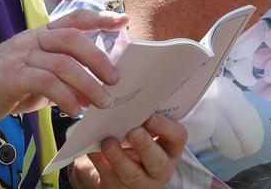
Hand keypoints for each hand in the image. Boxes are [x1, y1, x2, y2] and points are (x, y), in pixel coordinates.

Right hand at [0, 9, 127, 123]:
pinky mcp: (12, 76)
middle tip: (115, 80)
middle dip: (98, 58)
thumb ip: (63, 79)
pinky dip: (65, 97)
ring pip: (62, 63)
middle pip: (72, 39)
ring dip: (87, 83)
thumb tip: (94, 93)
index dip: (100, 18)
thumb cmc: (5, 84)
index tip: (123, 21)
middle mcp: (33, 39)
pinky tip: (74, 111)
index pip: (74, 19)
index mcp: (41, 35)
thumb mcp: (37, 77)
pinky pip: (46, 83)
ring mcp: (21, 56)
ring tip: (102, 101)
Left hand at [70, 114, 187, 187]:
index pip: (177, 137)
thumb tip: (131, 91)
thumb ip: (142, 116)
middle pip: (157, 161)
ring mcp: (139, 183)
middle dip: (145, 145)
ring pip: (131, 174)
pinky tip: (92, 150)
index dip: (165, 126)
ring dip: (119, 157)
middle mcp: (159, 169)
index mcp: (169, 149)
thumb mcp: (142, 129)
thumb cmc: (130, 141)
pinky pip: (107, 177)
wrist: (110, 168)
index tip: (149, 115)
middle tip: (133, 132)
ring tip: (108, 143)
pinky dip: (99, 162)